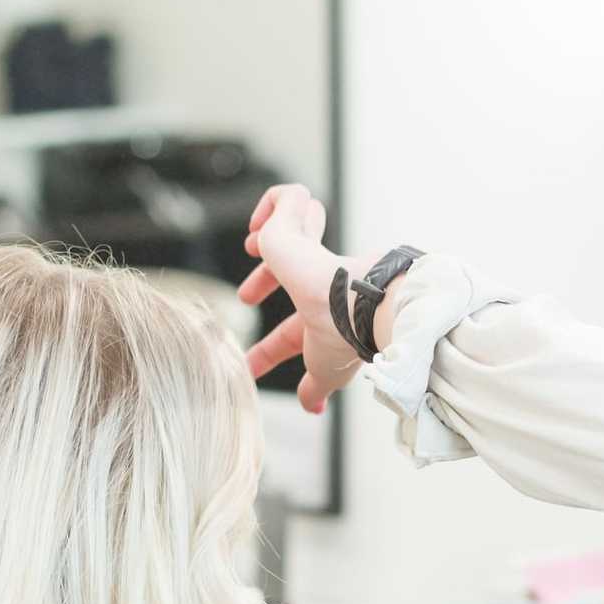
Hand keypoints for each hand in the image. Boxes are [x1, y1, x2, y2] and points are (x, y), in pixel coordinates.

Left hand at [238, 185, 364, 414]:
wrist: (359, 301)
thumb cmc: (347, 334)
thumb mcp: (324, 368)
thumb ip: (317, 386)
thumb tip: (312, 406)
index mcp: (326, 317)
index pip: (291, 332)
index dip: (270, 349)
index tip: (248, 365)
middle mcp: (323, 280)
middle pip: (292, 272)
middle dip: (265, 283)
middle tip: (245, 298)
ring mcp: (313, 247)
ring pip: (300, 224)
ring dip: (283, 229)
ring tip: (257, 244)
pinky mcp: (299, 217)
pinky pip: (286, 197)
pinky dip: (274, 204)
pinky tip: (257, 228)